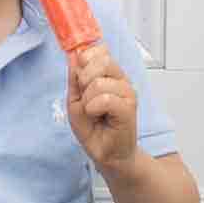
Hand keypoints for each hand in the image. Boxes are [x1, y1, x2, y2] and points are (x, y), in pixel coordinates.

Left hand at [66, 42, 137, 173]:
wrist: (106, 152)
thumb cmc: (93, 128)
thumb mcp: (75, 100)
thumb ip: (75, 79)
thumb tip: (74, 57)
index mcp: (109, 74)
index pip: (100, 50)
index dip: (86, 60)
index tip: (81, 80)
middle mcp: (121, 79)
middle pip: (100, 60)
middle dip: (84, 80)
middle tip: (86, 99)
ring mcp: (127, 92)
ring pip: (98, 83)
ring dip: (87, 100)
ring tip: (93, 112)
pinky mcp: (129, 107)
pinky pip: (105, 98)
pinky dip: (93, 108)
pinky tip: (97, 116)